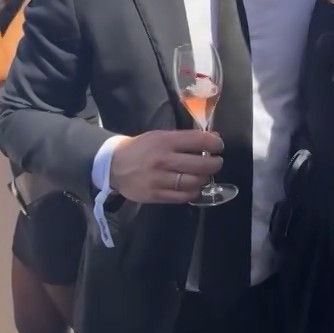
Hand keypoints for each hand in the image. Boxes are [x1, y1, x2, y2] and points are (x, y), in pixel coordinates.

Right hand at [109, 129, 223, 202]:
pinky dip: (193, 192)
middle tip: (216, 162)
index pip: (199, 140)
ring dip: (205, 179)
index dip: (215, 143)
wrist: (114, 166)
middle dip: (215, 163)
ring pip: (194, 182)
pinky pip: (183, 196)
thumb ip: (184, 138)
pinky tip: (193, 187)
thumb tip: (213, 138)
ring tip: (204, 175)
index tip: (219, 146)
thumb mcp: (160, 136)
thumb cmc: (141, 148)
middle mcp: (163, 160)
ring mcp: (159, 179)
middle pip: (201, 164)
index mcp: (165, 141)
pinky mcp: (155, 195)